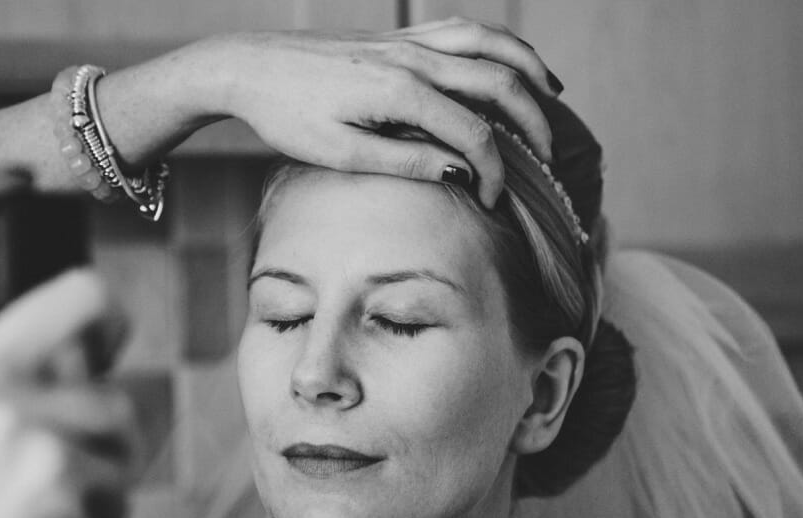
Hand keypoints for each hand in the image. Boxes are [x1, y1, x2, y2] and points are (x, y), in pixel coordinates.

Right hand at [0, 161, 133, 517]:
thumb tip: (80, 361)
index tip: (8, 169)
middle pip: (83, 294)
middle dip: (112, 319)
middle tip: (110, 347)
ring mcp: (17, 419)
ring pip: (120, 410)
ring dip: (110, 459)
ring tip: (60, 503)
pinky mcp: (60, 473)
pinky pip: (122, 479)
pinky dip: (107, 515)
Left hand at [214, 19, 559, 206]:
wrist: (249, 67)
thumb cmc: (287, 116)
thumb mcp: (340, 153)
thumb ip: (404, 161)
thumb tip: (460, 170)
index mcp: (399, 92)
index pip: (473, 133)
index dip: (494, 172)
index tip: (493, 202)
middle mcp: (412, 59)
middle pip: (498, 81)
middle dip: (533, 122)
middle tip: (548, 158)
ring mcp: (407, 42)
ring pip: (489, 42)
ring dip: (528, 69)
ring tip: (552, 98)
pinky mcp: (397, 37)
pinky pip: (463, 30)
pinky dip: (497, 45)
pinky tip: (507, 64)